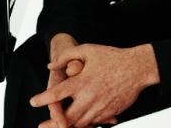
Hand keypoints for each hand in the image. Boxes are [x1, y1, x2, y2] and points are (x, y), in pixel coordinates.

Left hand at [31, 43, 159, 127]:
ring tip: (58, 126)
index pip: (57, 94)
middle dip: (53, 123)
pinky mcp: (109, 113)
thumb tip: (50, 66)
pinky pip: (94, 123)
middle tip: (42, 126)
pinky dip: (84, 125)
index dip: (43, 99)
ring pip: (80, 124)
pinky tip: (78, 124)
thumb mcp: (87, 50)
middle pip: (67, 118)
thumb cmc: (112, 57)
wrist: (137, 68)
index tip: (33, 101)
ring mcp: (100, 108)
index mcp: (82, 82)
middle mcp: (89, 98)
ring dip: (68, 126)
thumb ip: (66, 56)